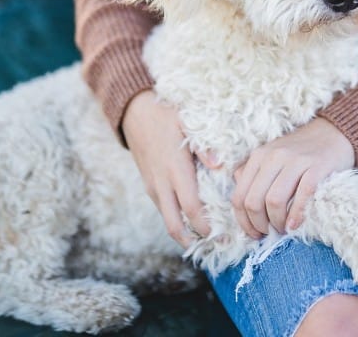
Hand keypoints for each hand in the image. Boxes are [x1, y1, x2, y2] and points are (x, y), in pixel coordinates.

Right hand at [122, 90, 209, 246]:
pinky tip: (192, 219)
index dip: (205, 226)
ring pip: (167, 219)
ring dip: (185, 232)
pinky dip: (177, 219)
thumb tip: (220, 165)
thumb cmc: (165, 115)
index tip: (223, 235)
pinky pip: (163, 209)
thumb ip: (204, 145)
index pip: (190, 207)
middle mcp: (162, 183)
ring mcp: (153, 186)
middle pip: (174, 225)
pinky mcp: (149, 185)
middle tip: (216, 245)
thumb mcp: (187, 122)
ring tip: (208, 237)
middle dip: (193, 240)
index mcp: (175, 169)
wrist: (134, 112)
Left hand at [230, 118, 353, 237]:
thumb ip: (252, 174)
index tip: (254, 233)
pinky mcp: (317, 167)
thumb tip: (240, 202)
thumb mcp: (270, 158)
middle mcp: (273, 156)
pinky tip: (295, 225)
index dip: (244, 221)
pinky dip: (296, 215)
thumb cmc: (300, 153)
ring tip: (283, 229)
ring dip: (277, 223)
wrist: (333, 133)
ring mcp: (295, 160)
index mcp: (258, 156)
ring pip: (274, 201)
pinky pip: (302, 195)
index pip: (239, 196)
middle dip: (259, 224)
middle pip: (254, 201)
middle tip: (269, 233)